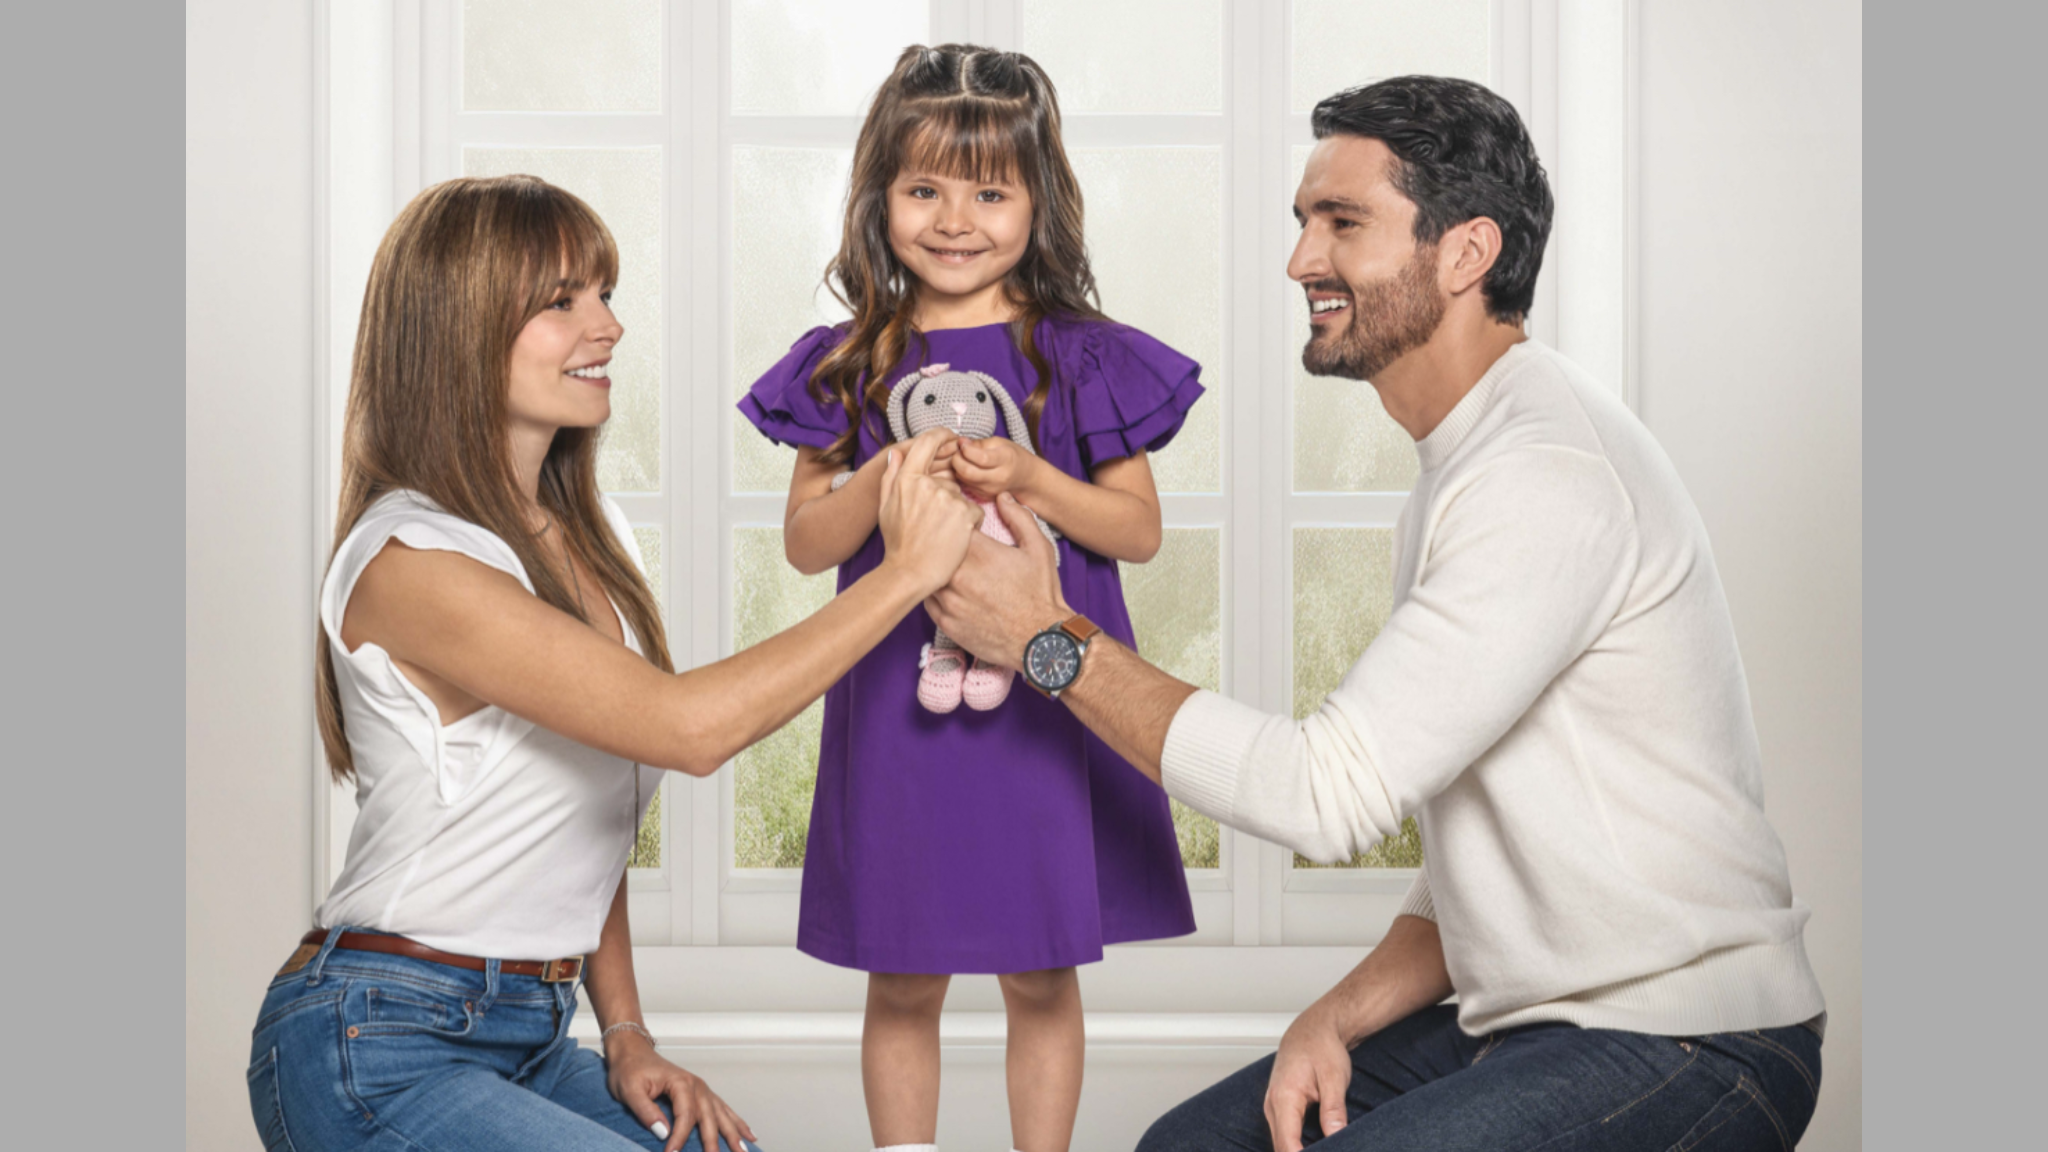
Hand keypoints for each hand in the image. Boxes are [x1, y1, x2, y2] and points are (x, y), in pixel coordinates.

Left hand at [606, 1034, 757, 1151]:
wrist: (632, 1051)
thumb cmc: (629, 1069)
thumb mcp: (629, 1090)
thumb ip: (646, 1111)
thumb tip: (663, 1132)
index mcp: (681, 1083)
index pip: (685, 1116)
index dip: (680, 1138)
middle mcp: (697, 1086)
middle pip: (709, 1118)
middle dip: (714, 1142)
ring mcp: (702, 1089)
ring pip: (722, 1115)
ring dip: (734, 1134)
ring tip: (745, 1151)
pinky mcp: (701, 1093)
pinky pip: (723, 1110)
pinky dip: (737, 1123)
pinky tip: (748, 1134)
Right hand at [878, 427, 982, 595]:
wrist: (909, 573)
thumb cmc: (898, 543)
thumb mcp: (886, 507)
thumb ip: (891, 476)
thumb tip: (896, 453)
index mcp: (907, 479)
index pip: (928, 441)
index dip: (943, 435)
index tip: (951, 438)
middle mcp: (928, 484)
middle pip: (949, 479)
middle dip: (947, 495)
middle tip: (933, 521)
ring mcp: (947, 498)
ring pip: (962, 497)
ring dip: (957, 512)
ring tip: (941, 532)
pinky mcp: (964, 514)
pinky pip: (974, 511)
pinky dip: (969, 524)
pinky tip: (953, 537)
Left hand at [927, 492, 1067, 668]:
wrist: (1040, 642)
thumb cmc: (1041, 594)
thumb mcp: (1039, 549)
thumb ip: (1019, 518)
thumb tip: (1002, 497)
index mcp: (979, 553)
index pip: (950, 525)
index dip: (953, 523)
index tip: (959, 526)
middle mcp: (958, 576)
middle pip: (934, 551)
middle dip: (940, 547)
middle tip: (948, 547)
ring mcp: (950, 601)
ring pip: (928, 576)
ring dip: (935, 571)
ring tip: (946, 569)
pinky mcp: (946, 623)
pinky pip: (928, 601)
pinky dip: (935, 593)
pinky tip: (948, 591)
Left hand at [950, 435, 1039, 500]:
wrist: (1025, 478)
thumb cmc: (1012, 456)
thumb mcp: (1000, 443)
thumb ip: (979, 443)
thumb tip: (960, 442)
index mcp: (1005, 460)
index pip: (981, 458)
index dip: (966, 449)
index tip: (963, 443)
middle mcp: (998, 478)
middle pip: (967, 472)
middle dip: (956, 460)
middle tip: (958, 452)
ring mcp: (991, 490)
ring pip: (963, 479)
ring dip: (958, 468)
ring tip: (963, 460)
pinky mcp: (985, 497)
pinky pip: (966, 485)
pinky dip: (962, 476)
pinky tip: (968, 469)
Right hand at [1264, 1003, 1354, 1151]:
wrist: (1311, 1030)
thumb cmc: (1322, 1048)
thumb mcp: (1335, 1077)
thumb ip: (1334, 1109)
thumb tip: (1335, 1136)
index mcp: (1284, 1097)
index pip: (1287, 1144)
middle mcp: (1272, 1104)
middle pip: (1281, 1148)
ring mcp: (1272, 1107)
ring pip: (1280, 1143)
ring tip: (1324, 1150)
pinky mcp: (1278, 1109)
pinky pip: (1283, 1135)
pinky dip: (1296, 1145)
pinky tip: (1315, 1148)